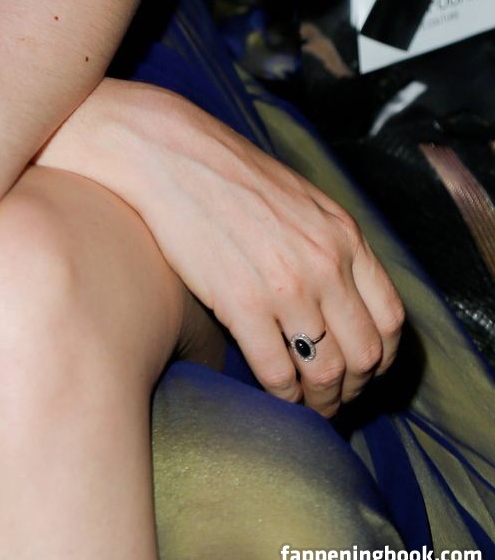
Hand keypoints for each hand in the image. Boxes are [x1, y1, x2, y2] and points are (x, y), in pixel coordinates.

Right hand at [38, 82, 404, 417]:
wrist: (168, 155)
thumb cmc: (229, 174)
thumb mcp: (301, 199)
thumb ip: (330, 244)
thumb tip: (345, 295)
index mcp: (344, 235)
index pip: (390, 319)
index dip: (382, 356)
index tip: (364, 369)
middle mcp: (325, 263)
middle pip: (365, 354)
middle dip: (353, 388)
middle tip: (334, 397)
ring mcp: (286, 285)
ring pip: (325, 372)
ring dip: (320, 401)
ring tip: (307, 404)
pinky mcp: (242, 303)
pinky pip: (278, 372)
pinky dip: (282, 396)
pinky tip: (274, 393)